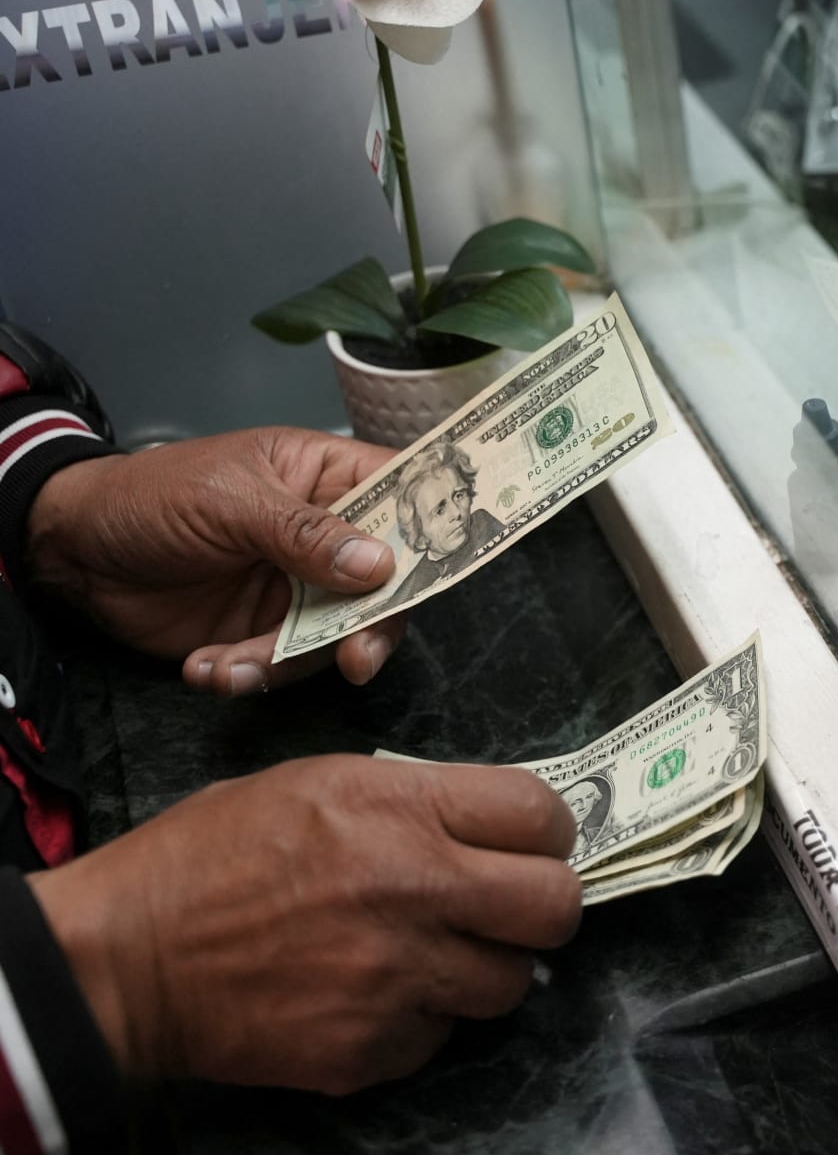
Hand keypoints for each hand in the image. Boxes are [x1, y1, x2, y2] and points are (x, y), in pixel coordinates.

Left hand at [26, 428, 404, 694]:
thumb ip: (306, 533)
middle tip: (354, 660)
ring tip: (229, 666)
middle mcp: (328, 536)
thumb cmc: (153, 496)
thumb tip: (381, 564)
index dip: (437, 530)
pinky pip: (284, 665)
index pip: (406, 496)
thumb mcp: (230, 502)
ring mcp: (299, 588)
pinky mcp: (265, 632)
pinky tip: (207, 668)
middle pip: (387, 585)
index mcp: (329, 479)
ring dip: (287, 664)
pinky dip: (250, 675)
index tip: (445, 571)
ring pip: (337, 637)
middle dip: (370, 629)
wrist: (75, 551)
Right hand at [28, 757, 581, 1092]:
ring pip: (511, 982)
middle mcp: (415, 891)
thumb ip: (416, 801)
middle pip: (556, 906)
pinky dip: (421, 1019)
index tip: (526, 843)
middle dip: (542, 904)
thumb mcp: (318, 783)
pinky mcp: (373, 1048)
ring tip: (431, 953)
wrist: (125, 959)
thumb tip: (490, 828)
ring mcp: (398, 977)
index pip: (539, 813)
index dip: (545, 829)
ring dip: (484, 967)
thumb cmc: (213, 856)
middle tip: (507, 906)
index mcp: (400, 810)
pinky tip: (374, 995)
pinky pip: (442, 1035)